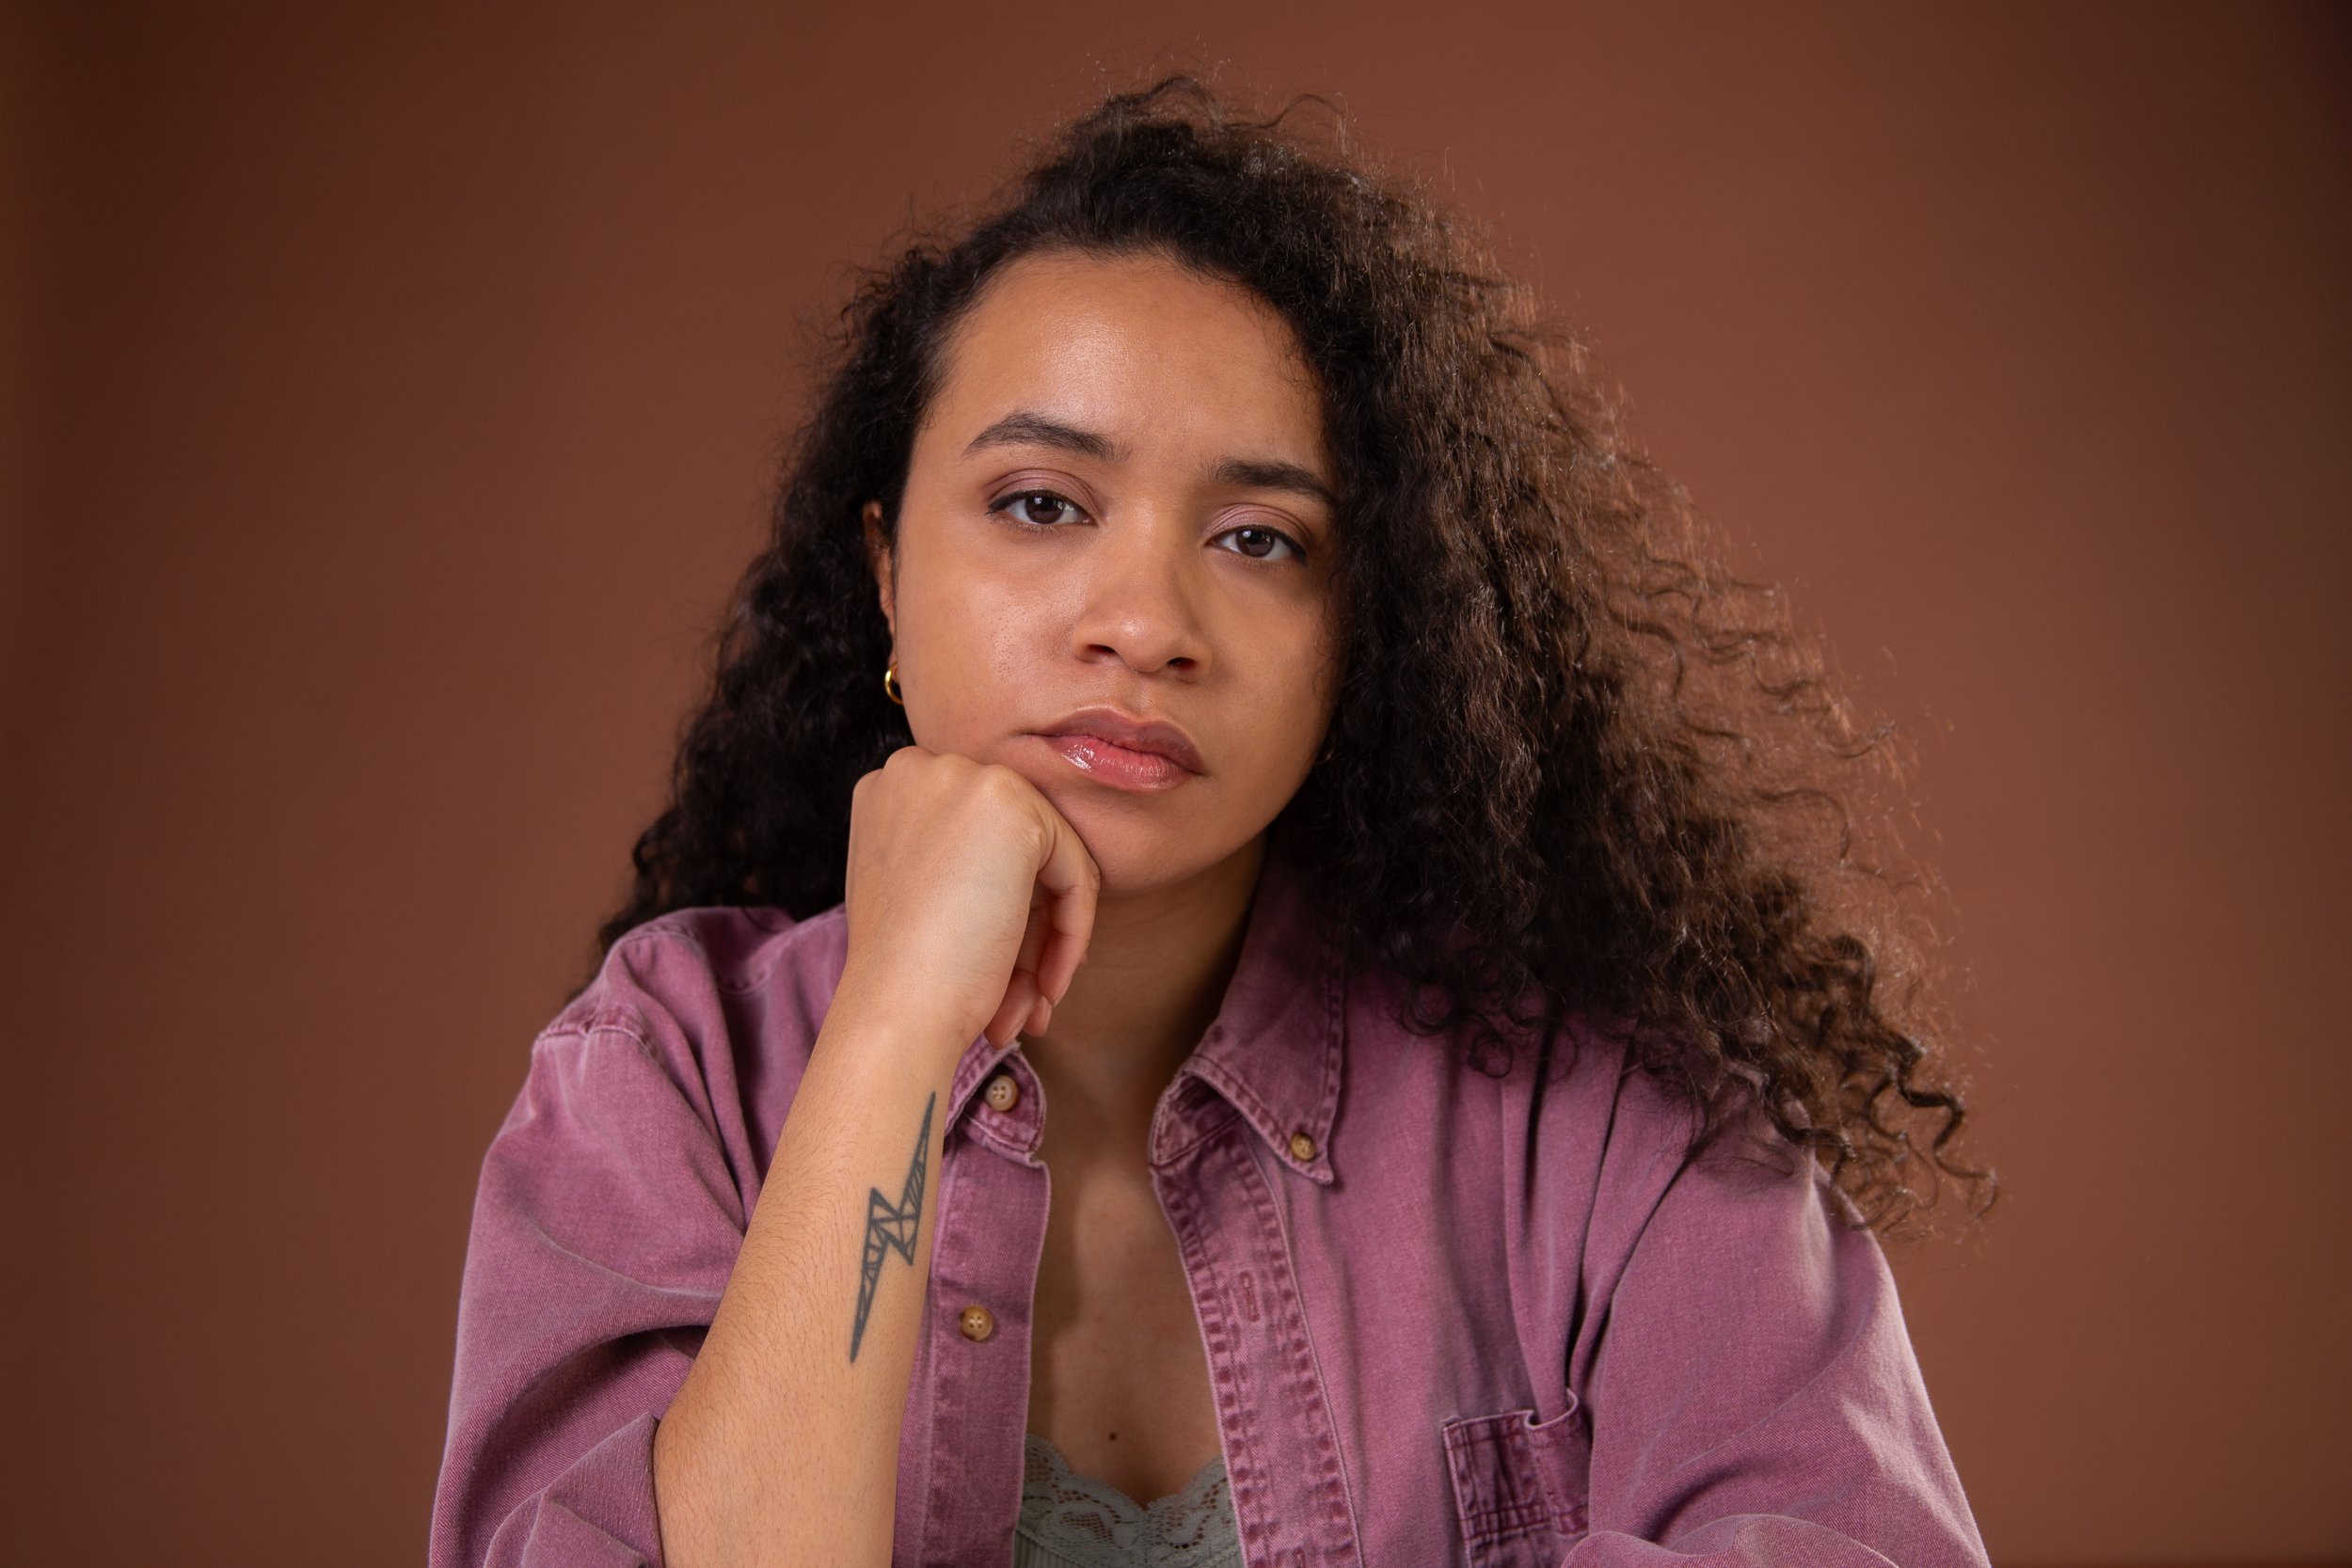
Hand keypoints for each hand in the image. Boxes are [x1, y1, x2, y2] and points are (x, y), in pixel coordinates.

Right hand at [834, 744, 1100, 1057]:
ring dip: (1046, 943)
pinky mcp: (1010, 802)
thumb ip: (962, 862)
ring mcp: (963, 777)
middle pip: (1013, 848)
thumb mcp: (920, 896)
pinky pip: (1075, 869)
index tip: (1001, 967)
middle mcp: (920, 769)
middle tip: (1026, 998)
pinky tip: (1047, 987)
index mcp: (889, 791)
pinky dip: (1072, 931)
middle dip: (1027, 929)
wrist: (896, 1010)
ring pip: (1048, 859)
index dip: (997, 904)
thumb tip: (1036, 876)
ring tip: (1030, 1009)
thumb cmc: (905, 975)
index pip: (977, 840)